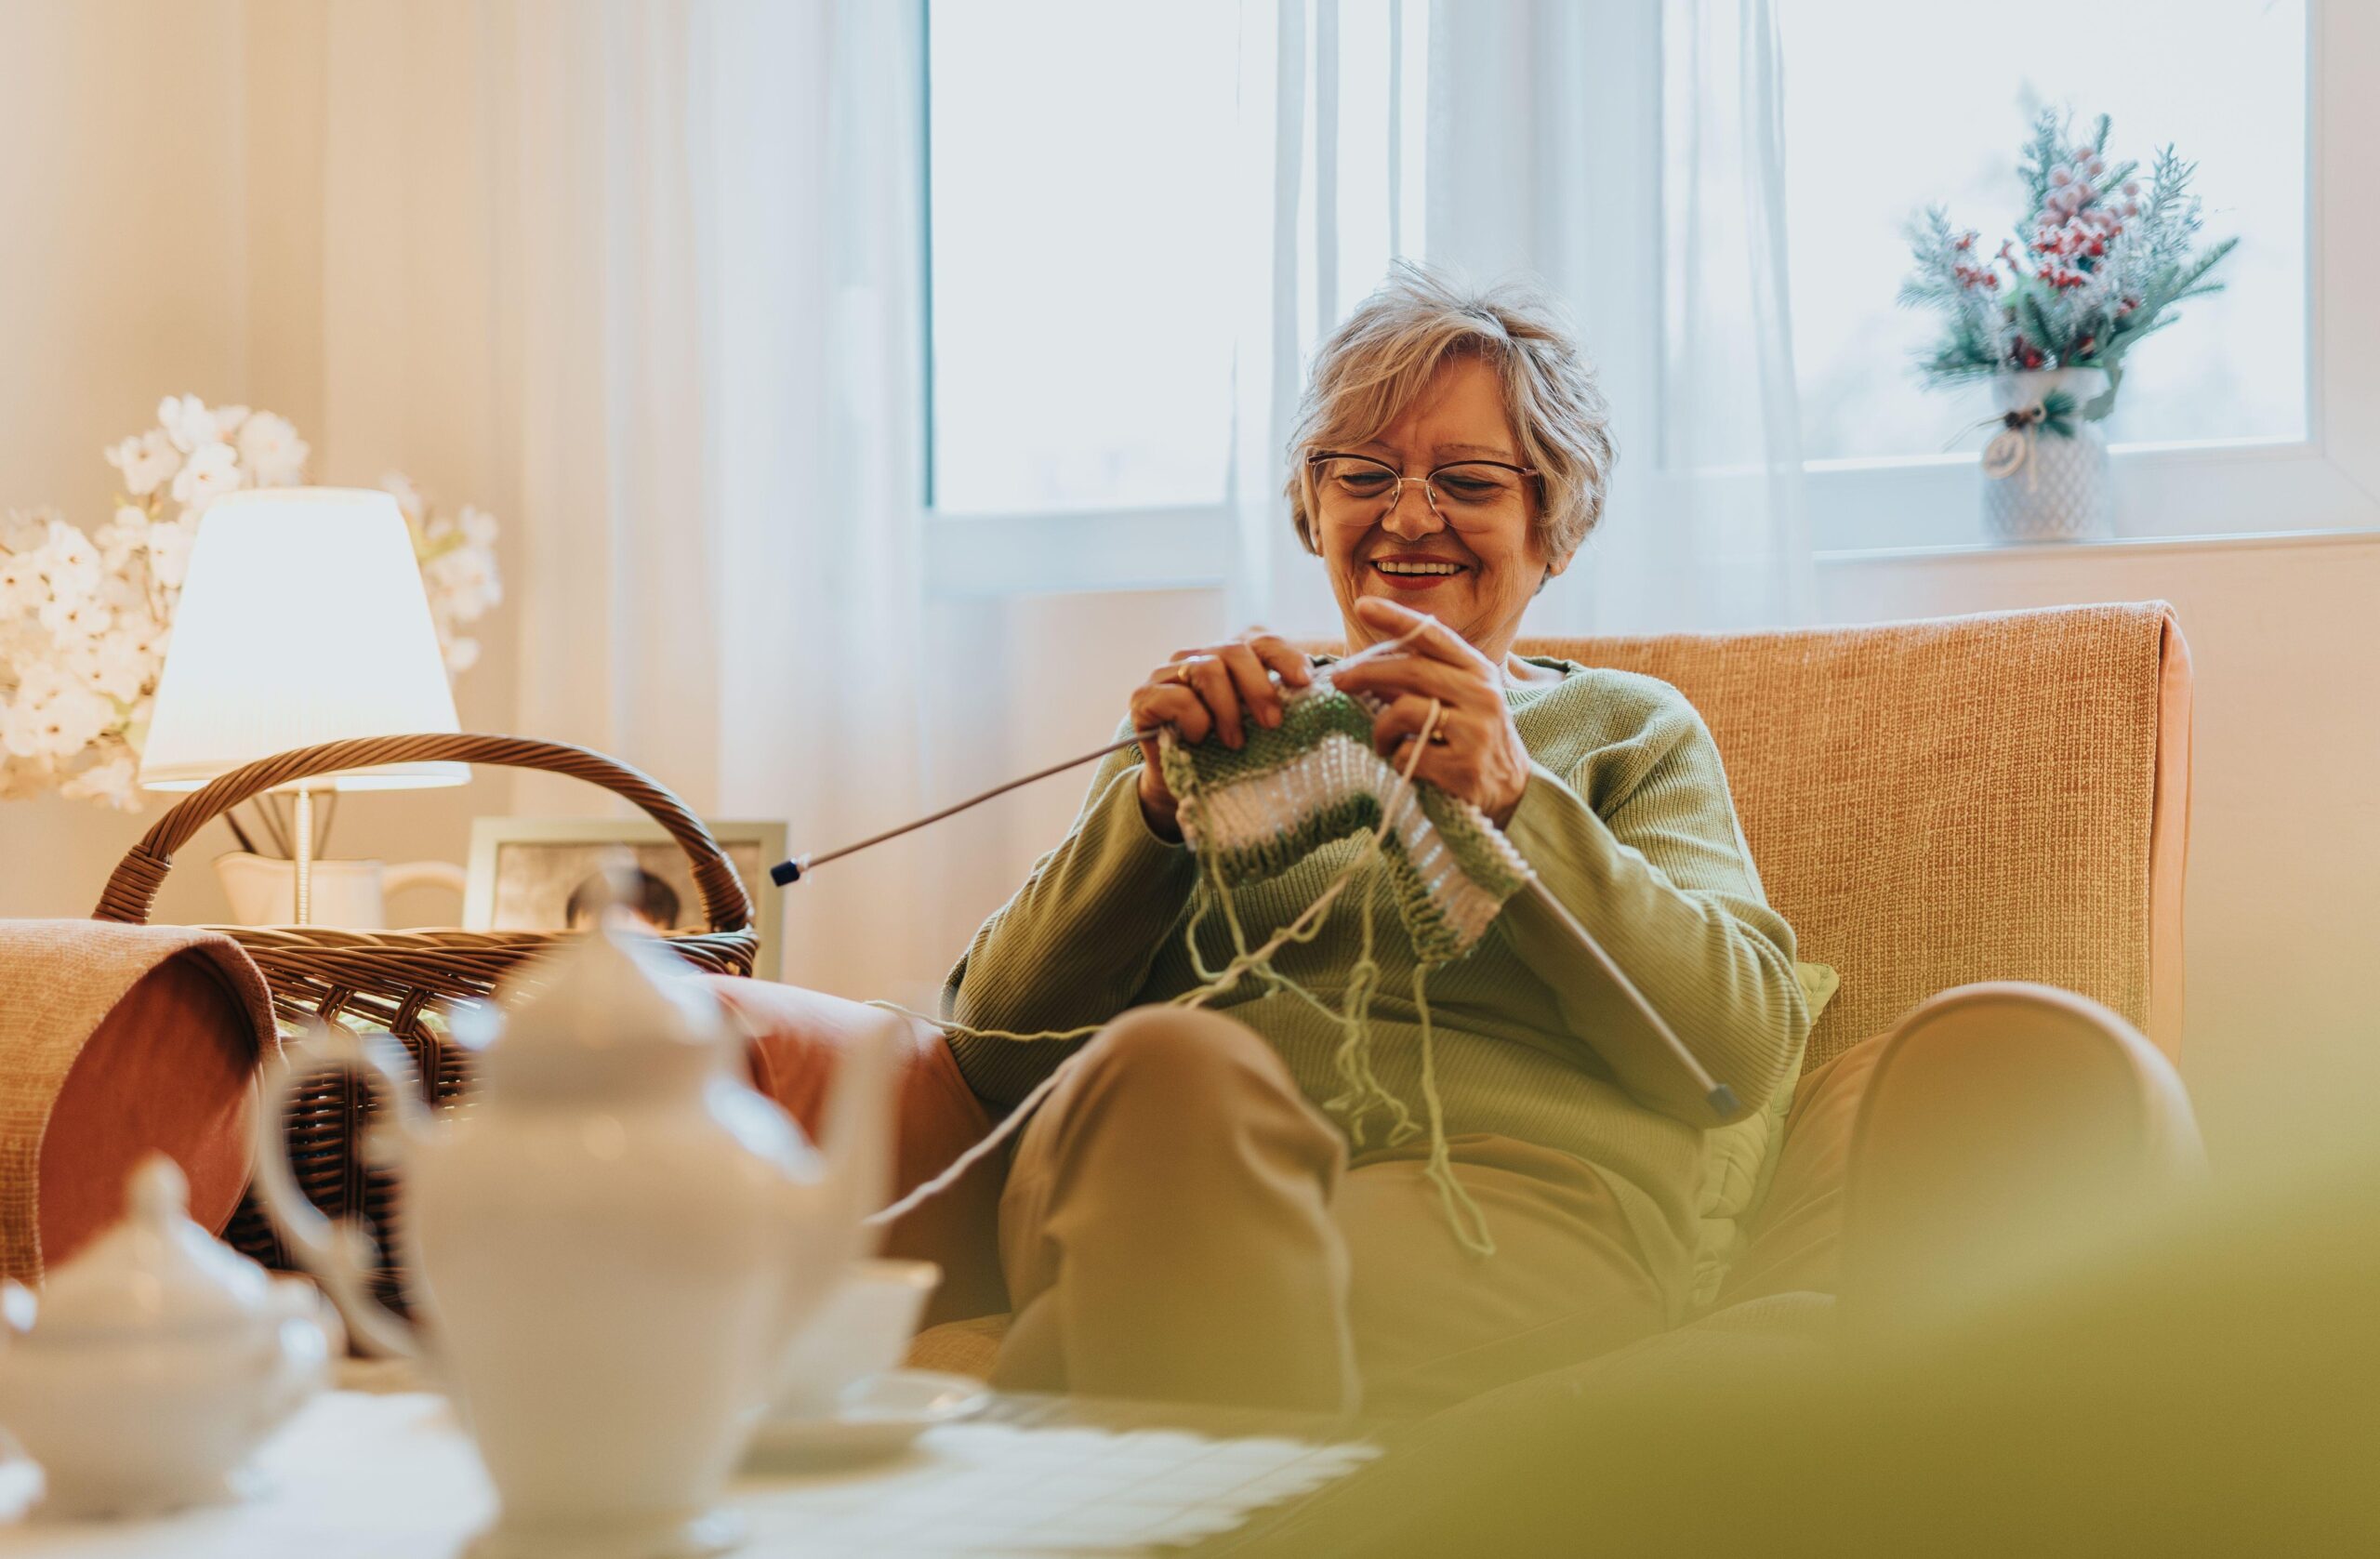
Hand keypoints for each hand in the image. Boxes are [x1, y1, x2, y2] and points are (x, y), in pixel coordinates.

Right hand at [1128, 630, 1314, 839]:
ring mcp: (1168, 673)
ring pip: (1206, 669)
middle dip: (1258, 687)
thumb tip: (1330, 692)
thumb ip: (1282, 704)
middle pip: (1234, 650)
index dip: (1286, 657)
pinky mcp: (1145, 697)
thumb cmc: (1227, 753)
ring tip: (1235, 742)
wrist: (1181, 787)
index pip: (1261, 641)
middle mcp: (1199, 657)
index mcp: (1231, 658)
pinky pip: (1176, 696)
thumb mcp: (1258, 727)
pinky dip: (1195, 718)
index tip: (1306, 683)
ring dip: (1227, 708)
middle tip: (1273, 723)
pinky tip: (1200, 738)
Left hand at [1329, 597, 1532, 827]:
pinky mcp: (1464, 768)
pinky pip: (1407, 753)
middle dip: (1366, 672)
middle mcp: (1481, 695)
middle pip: (1411, 670)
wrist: (1512, 793)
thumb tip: (1365, 668)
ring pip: (1404, 711)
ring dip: (1380, 728)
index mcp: (1478, 671)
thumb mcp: (1456, 702)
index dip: (1397, 619)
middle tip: (1338, 680)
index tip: (1363, 605)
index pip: (1433, 636)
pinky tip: (1406, 764)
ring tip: (1381, 742)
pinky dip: (1396, 759)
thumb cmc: (1472, 741)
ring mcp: (1476, 732)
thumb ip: (1418, 682)